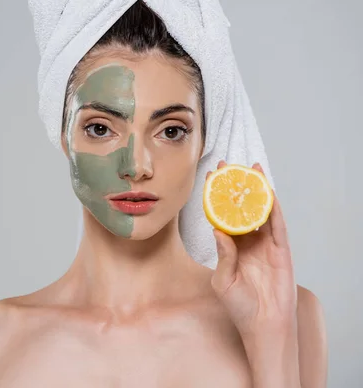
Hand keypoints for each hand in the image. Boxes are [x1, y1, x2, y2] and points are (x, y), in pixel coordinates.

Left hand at [209, 160, 296, 337]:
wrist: (263, 324)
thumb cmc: (240, 306)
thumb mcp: (223, 280)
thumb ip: (223, 256)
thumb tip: (218, 231)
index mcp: (232, 247)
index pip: (224, 216)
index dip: (217, 198)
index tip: (210, 178)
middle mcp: (249, 242)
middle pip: (243, 208)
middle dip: (237, 187)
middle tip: (229, 166)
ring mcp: (266, 245)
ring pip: (262, 211)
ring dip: (259, 191)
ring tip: (253, 170)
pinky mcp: (281, 251)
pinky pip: (278, 226)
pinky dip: (274, 209)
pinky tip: (269, 193)